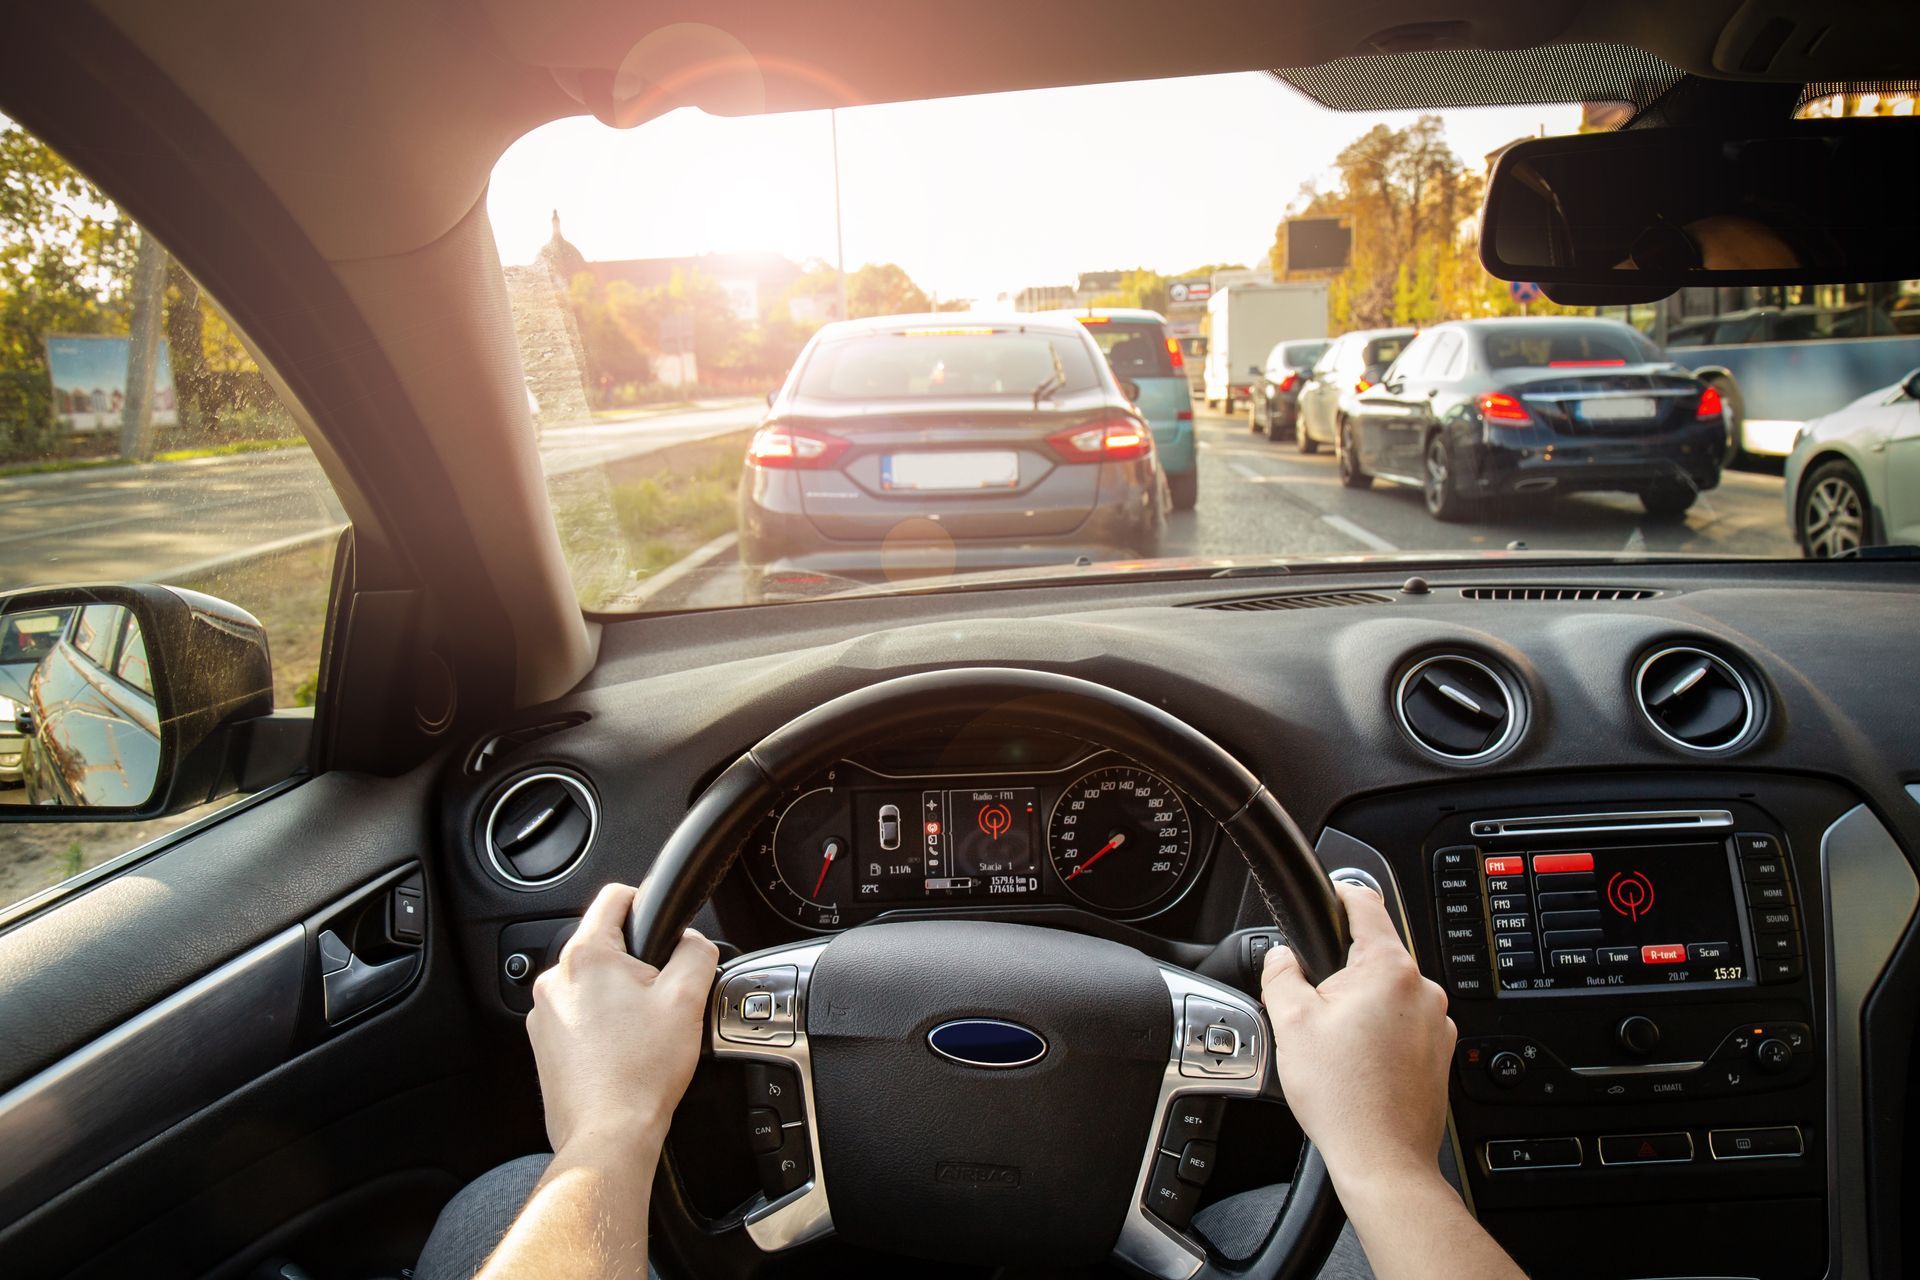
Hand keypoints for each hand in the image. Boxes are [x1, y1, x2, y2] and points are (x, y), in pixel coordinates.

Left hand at [527, 883, 718, 1161]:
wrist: (608, 1134)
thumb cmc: (641, 1073)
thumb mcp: (687, 1000)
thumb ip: (697, 953)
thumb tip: (694, 942)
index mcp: (587, 956)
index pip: (614, 898)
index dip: (644, 901)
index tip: (660, 922)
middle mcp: (556, 980)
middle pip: (604, 946)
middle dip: (636, 964)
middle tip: (662, 999)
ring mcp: (543, 1015)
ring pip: (591, 985)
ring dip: (617, 998)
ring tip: (643, 1033)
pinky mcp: (543, 1045)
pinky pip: (577, 1017)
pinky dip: (600, 1026)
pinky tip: (623, 1053)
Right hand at [1260, 881, 1454, 1187]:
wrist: (1382, 1158)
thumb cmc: (1344, 1097)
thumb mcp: (1290, 1022)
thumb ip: (1281, 973)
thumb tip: (1282, 957)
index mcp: (1389, 969)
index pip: (1366, 903)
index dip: (1341, 892)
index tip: (1330, 891)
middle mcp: (1423, 989)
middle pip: (1374, 955)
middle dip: (1342, 972)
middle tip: (1315, 1009)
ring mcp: (1436, 1022)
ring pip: (1389, 993)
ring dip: (1362, 1006)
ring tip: (1336, 1047)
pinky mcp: (1439, 1052)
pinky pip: (1404, 1024)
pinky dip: (1381, 1033)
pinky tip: (1358, 1064)